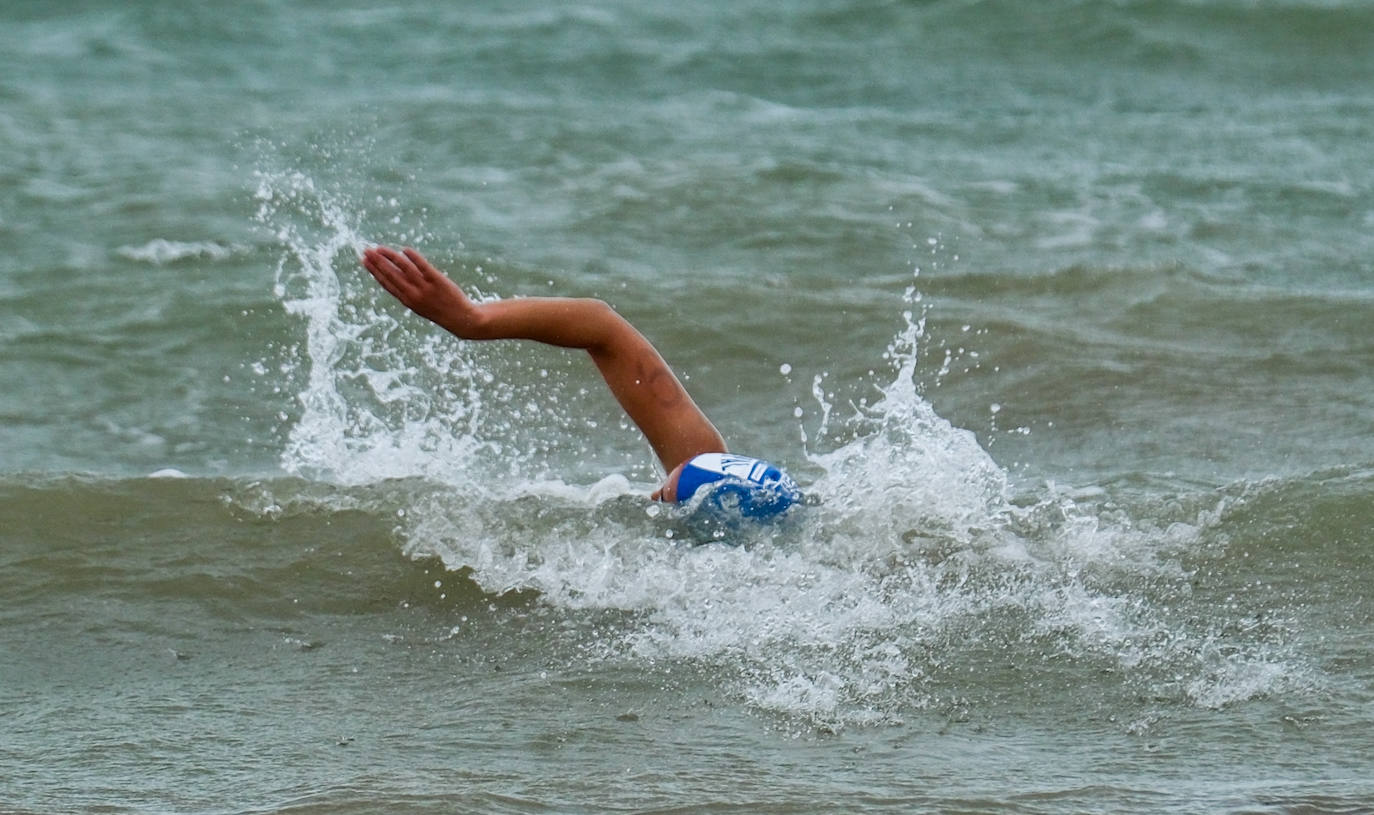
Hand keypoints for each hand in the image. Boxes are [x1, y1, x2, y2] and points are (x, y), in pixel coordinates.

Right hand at [360, 247, 479, 335]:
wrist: (461, 319)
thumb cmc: (440, 310)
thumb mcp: (420, 304)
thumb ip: (408, 290)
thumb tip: (397, 272)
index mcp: (407, 301)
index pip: (386, 283)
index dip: (374, 272)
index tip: (364, 261)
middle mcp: (413, 294)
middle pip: (391, 275)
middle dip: (377, 262)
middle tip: (366, 250)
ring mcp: (425, 288)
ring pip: (404, 269)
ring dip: (390, 257)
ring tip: (379, 248)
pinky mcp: (437, 281)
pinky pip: (423, 267)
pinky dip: (413, 258)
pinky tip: (405, 249)